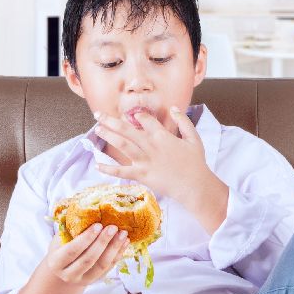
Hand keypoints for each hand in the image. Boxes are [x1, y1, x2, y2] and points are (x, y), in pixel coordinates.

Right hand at [42, 223, 129, 285]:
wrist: (62, 273)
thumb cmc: (60, 249)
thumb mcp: (59, 240)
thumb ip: (70, 229)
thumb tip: (86, 208)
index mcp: (56, 262)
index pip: (72, 251)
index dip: (86, 238)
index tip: (98, 225)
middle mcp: (69, 274)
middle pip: (89, 259)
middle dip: (102, 242)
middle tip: (113, 227)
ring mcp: (84, 280)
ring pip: (102, 265)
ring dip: (114, 248)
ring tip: (123, 234)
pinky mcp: (96, 280)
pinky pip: (110, 267)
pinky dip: (118, 254)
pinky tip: (125, 242)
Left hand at [94, 106, 212, 204]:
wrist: (195, 185)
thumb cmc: (196, 163)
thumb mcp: (194, 138)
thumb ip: (183, 122)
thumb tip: (174, 108)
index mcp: (162, 135)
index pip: (146, 120)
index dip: (138, 115)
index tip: (133, 115)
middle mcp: (151, 145)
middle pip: (127, 129)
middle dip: (111, 121)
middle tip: (98, 115)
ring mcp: (145, 160)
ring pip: (122, 145)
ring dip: (108, 136)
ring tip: (97, 129)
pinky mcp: (142, 175)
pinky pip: (122, 171)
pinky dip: (109, 169)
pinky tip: (98, 166)